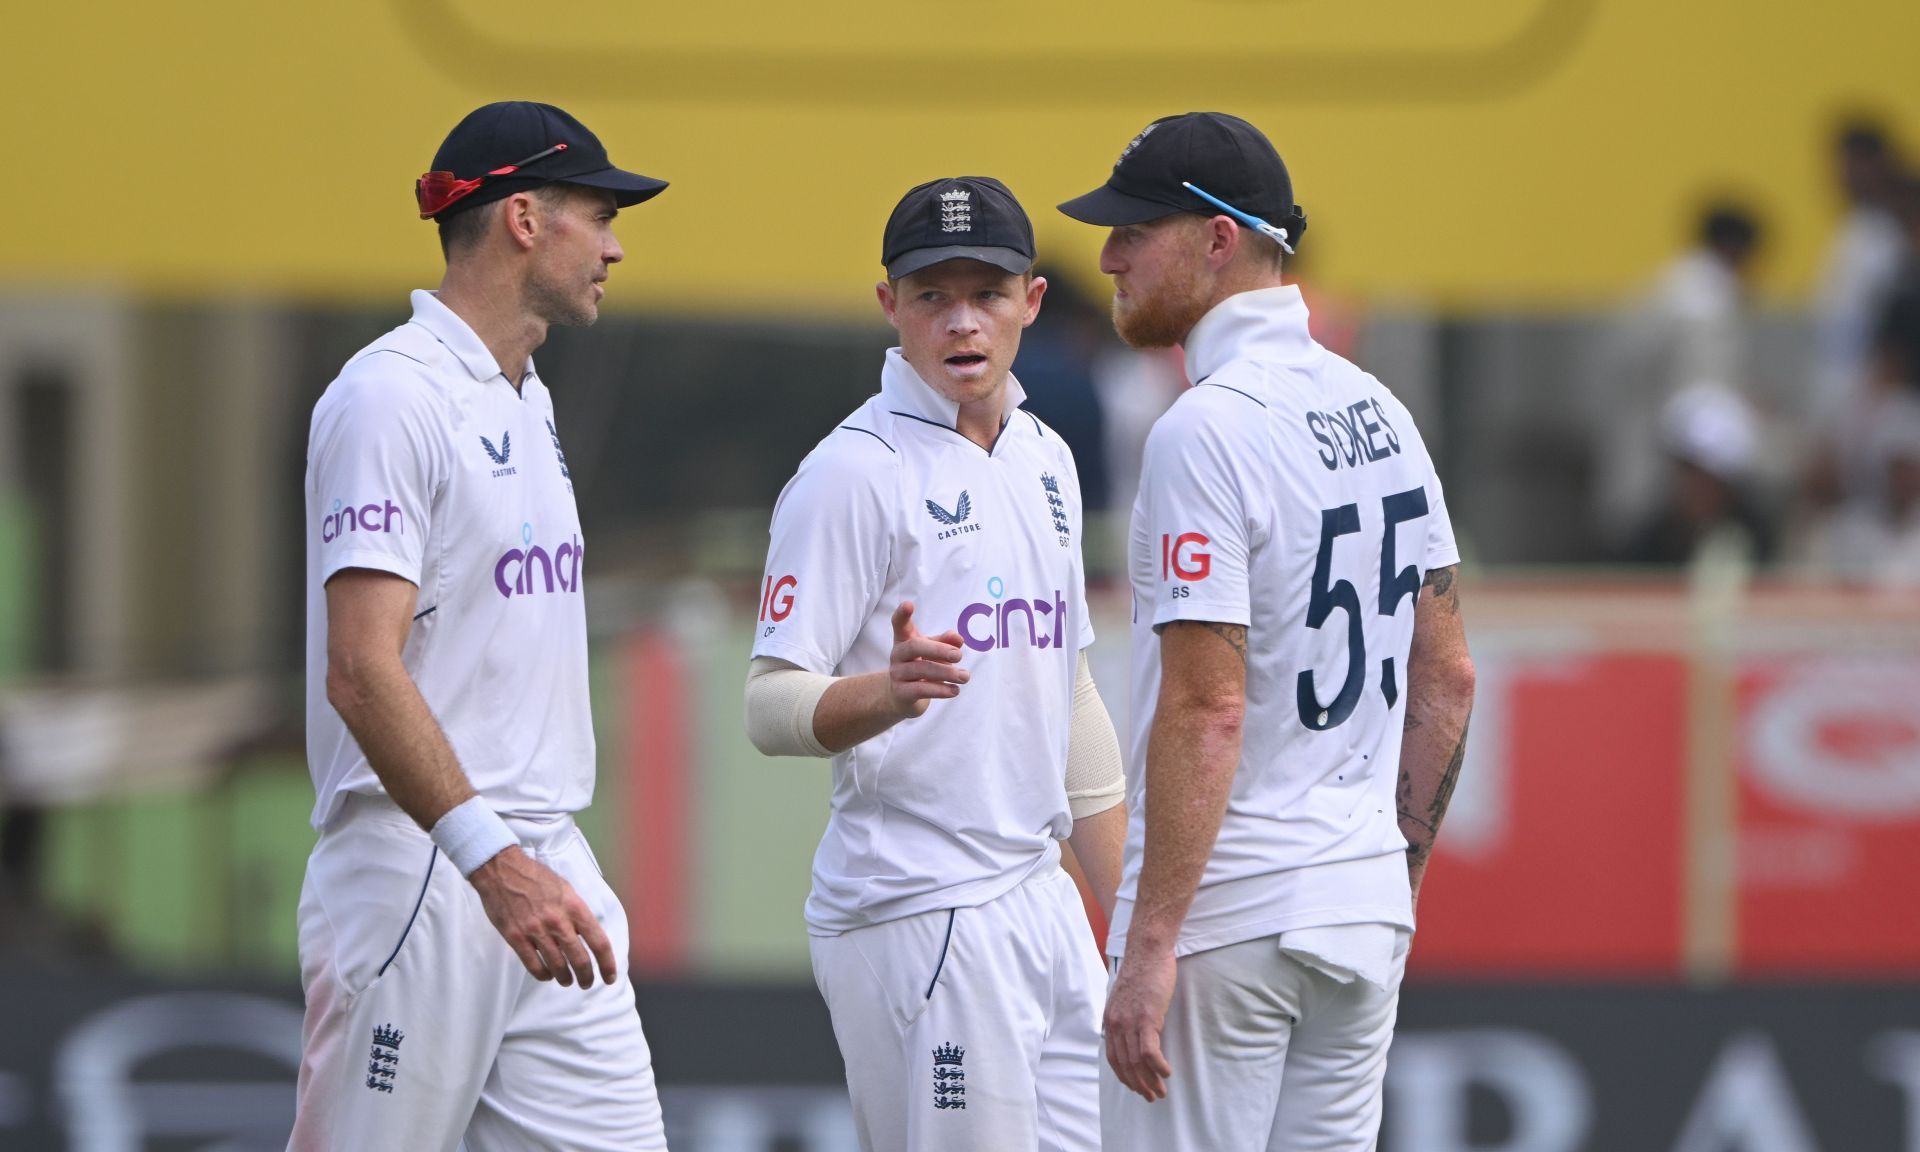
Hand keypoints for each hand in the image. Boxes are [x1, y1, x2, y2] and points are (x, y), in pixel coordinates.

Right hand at [469, 846, 617, 989]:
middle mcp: (558, 921)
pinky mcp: (516, 937)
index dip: (607, 964)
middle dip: (587, 976)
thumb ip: (577, 912)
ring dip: (565, 978)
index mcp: (575, 907)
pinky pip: (533, 965)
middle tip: (586, 982)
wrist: (503, 870)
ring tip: (567, 981)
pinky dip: (543, 974)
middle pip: (580, 959)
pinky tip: (547, 975)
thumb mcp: (566, 889)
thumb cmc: (537, 878)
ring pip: (557, 966)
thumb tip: (588, 934)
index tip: (610, 976)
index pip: (599, 942)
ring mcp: (536, 930)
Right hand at [887, 601, 968, 717]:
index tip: (909, 604)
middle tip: (959, 655)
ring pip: (922, 670)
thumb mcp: (934, 651)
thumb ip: (946, 642)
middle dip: (939, 650)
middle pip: (915, 647)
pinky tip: (955, 690)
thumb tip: (958, 638)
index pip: (899, 624)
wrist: (902, 695)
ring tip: (965, 676)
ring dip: (947, 673)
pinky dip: (940, 690)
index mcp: (905, 639)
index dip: (902, 614)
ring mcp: (897, 674)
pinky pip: (921, 689)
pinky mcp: (900, 693)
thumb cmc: (922, 665)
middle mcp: (897, 654)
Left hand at [1104, 949, 1177, 1100]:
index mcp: (1111, 1020)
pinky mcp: (1146, 1018)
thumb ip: (1125, 1016)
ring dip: (1150, 1081)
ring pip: (1137, 1062)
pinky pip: (1150, 1052)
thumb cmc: (1142, 972)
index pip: (1113, 1058)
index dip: (1125, 1077)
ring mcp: (1130, 1021)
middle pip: (1125, 1065)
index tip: (1136, 1087)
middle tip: (1151, 1097)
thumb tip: (1130, 1033)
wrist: (1147, 950)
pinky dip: (1158, 1067)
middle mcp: (1116, 1024)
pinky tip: (1167, 1073)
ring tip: (1161, 1091)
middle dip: (1138, 1085)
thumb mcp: (1126, 997)